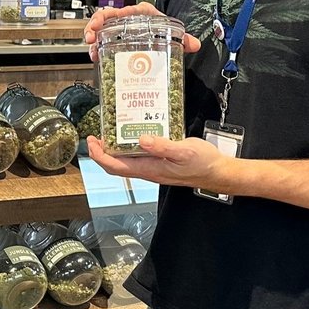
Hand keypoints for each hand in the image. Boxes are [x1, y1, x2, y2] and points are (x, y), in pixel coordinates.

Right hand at [82, 3, 203, 61]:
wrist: (162, 35)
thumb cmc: (163, 29)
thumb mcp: (172, 32)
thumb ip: (184, 39)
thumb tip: (194, 44)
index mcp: (140, 13)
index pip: (125, 10)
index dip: (113, 15)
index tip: (105, 22)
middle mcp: (127, 19)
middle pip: (106, 17)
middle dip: (95, 25)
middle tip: (91, 35)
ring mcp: (119, 30)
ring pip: (101, 29)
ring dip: (93, 37)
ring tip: (91, 48)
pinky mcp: (115, 41)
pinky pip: (102, 41)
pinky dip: (96, 48)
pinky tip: (95, 56)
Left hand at [86, 134, 230, 190]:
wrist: (217, 173)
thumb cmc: (202, 163)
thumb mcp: (184, 151)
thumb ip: (162, 146)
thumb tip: (142, 140)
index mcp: (149, 169)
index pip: (115, 166)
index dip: (99, 156)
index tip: (92, 142)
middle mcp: (148, 171)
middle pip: (115, 167)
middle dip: (101, 154)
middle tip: (94, 138)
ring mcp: (153, 169)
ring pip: (125, 164)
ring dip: (112, 152)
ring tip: (108, 135)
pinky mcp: (159, 165)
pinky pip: (137, 160)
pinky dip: (127, 150)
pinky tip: (132, 137)